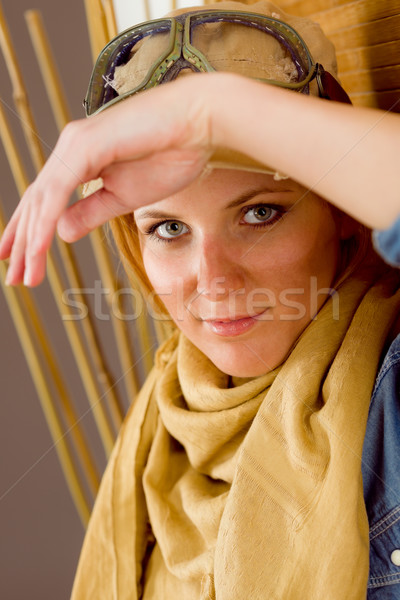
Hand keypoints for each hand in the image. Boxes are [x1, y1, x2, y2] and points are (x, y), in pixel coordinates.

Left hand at [0, 75, 214, 285]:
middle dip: (22, 242)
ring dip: (31, 240)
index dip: (30, 232)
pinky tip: (37, 248)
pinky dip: (45, 222)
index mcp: (79, 159)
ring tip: (24, 274)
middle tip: (13, 278)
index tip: (21, 262)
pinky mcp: (85, 145)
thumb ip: (90, 212)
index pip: (46, 200)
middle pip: (36, 202)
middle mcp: (70, 149)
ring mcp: (75, 145)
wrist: (198, 125)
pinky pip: (57, 191)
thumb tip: (60, 232)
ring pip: (42, 199)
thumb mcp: (123, 197)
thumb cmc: (168, 156)